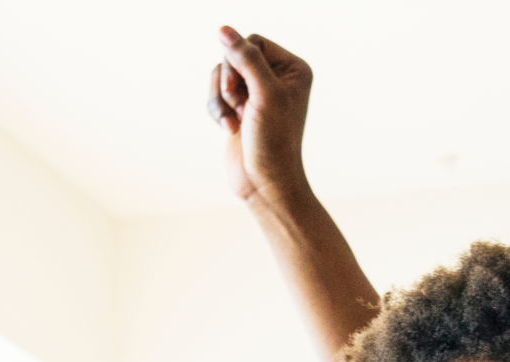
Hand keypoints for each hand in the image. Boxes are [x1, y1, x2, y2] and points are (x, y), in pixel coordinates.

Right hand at [208, 26, 314, 208]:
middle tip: (239, 105)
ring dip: (220, 97)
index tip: (240, 88)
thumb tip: (223, 29)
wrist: (264, 185)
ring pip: (222, 74)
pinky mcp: (240, 108)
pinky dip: (217, 109)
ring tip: (233, 120)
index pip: (254, 42)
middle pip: (235, 56)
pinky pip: (216, 92)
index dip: (239, 60)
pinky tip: (228, 128)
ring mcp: (257, 93)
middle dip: (229, 80)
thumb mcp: (263, 94)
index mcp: (293, 69)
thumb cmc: (273, 143)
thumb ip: (245, 59)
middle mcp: (277, 78)